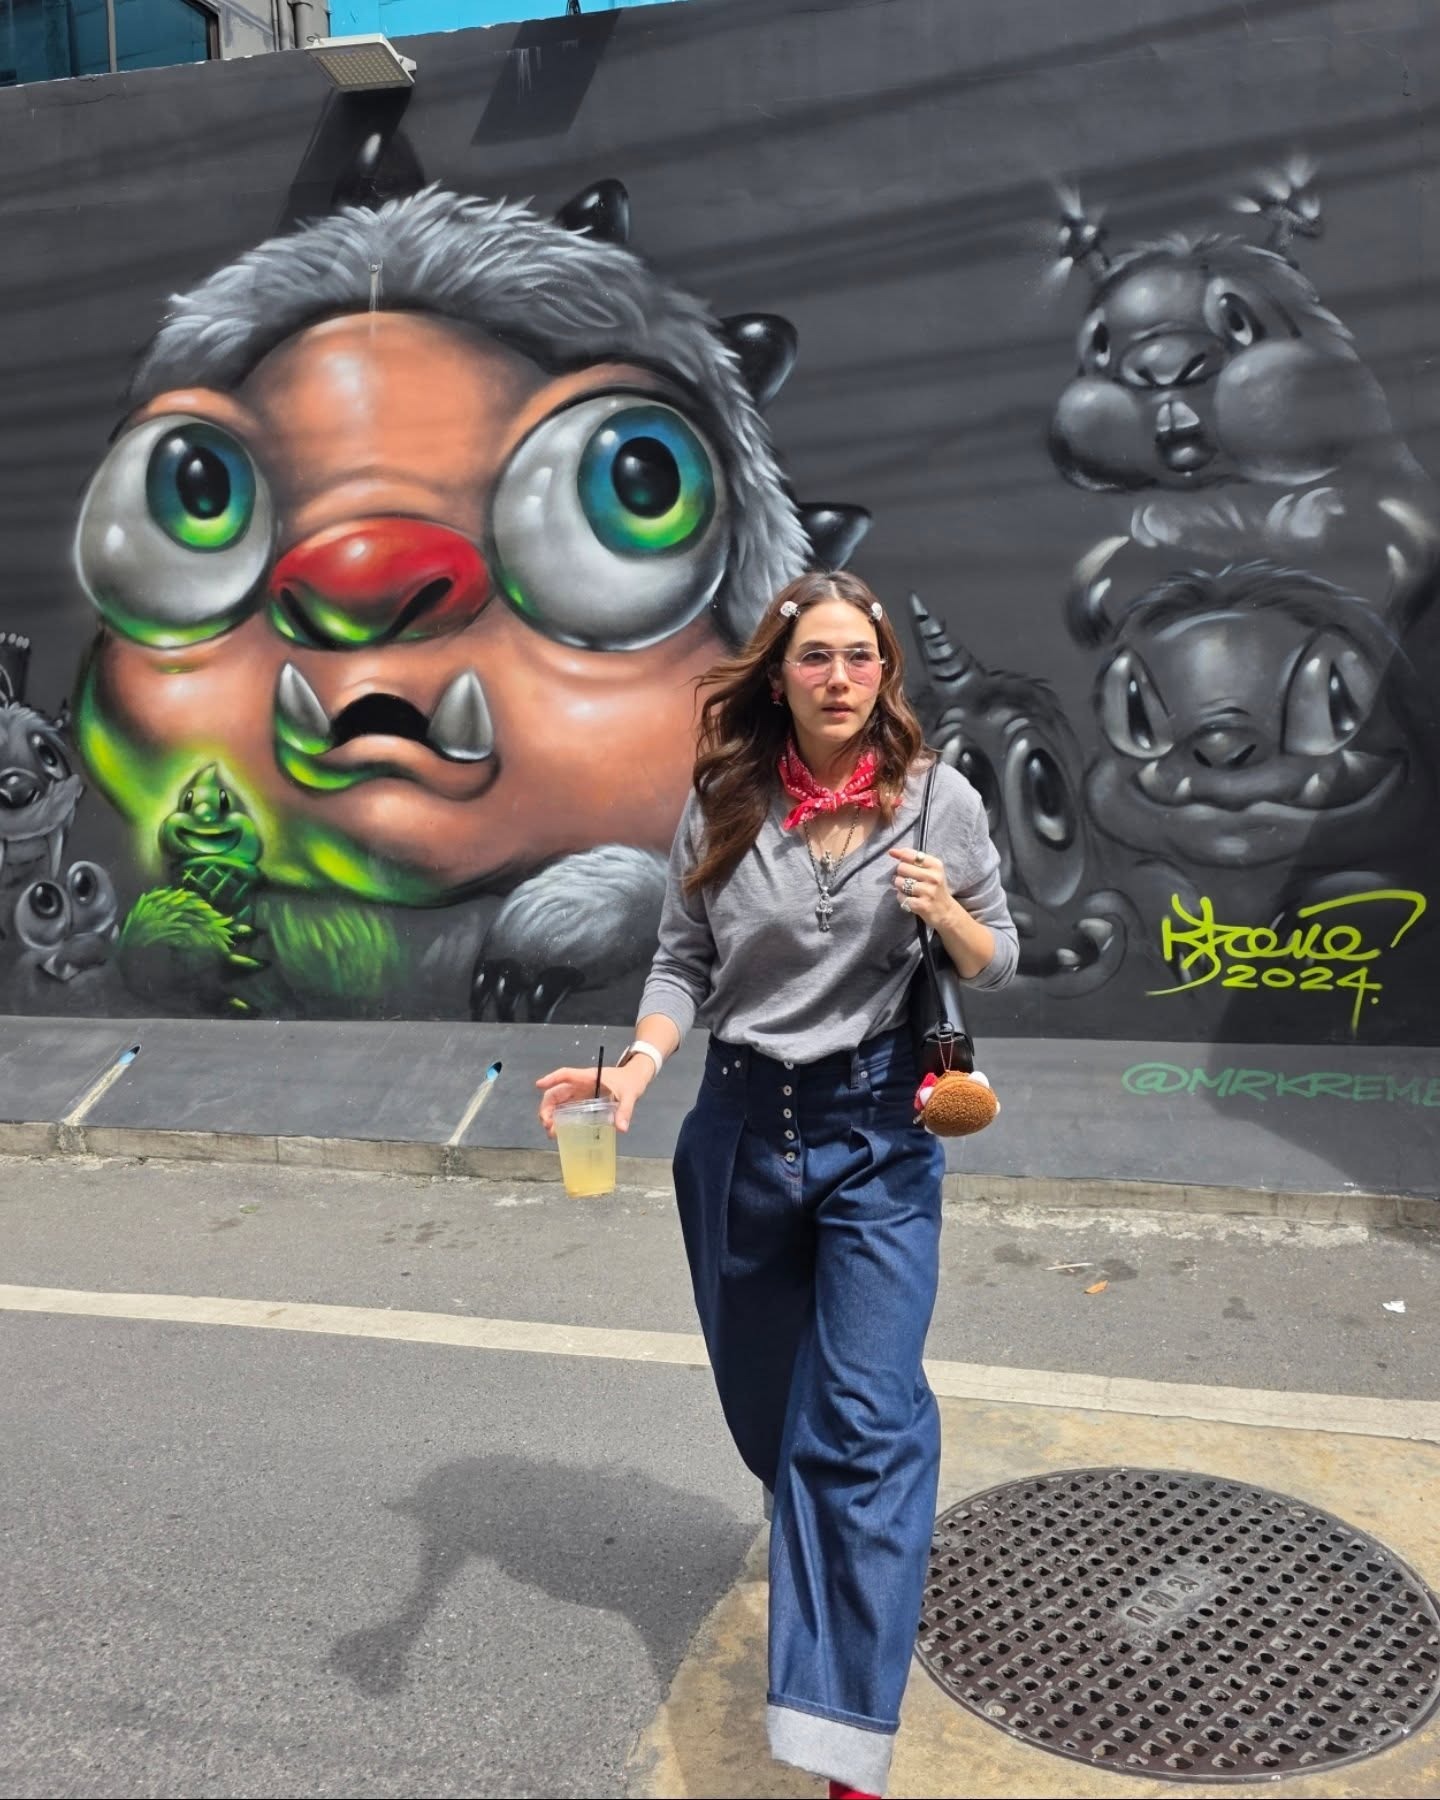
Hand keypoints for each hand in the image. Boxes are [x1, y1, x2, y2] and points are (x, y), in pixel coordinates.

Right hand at [535, 1060, 651, 1135]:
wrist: (636, 1079)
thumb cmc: (630, 1081)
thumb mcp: (630, 1095)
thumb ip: (625, 1110)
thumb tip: (621, 1128)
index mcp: (589, 1078)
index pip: (566, 1075)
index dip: (551, 1078)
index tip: (538, 1085)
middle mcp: (580, 1085)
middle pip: (557, 1092)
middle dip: (547, 1107)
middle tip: (547, 1124)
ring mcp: (580, 1094)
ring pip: (559, 1102)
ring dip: (551, 1115)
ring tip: (551, 1133)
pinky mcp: (583, 1102)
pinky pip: (567, 1109)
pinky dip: (560, 1119)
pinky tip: (559, 1132)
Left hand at [887, 846, 960, 929]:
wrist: (945, 911)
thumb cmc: (934, 887)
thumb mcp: (931, 871)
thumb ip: (914, 860)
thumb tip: (892, 851)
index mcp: (936, 865)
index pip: (912, 855)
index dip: (899, 853)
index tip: (892, 853)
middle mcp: (933, 877)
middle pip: (902, 868)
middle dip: (900, 873)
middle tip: (907, 878)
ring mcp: (928, 892)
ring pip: (899, 882)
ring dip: (899, 886)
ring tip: (908, 889)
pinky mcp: (921, 905)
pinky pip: (901, 896)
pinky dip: (901, 897)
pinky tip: (909, 898)